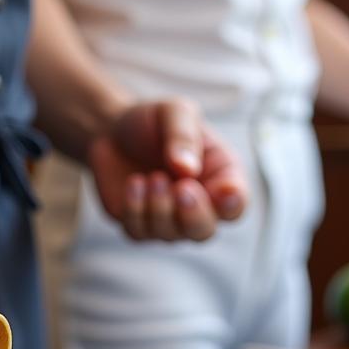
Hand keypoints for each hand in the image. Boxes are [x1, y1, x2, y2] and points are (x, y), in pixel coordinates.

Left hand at [88, 99, 248, 241]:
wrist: (112, 131)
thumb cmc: (153, 122)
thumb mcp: (174, 112)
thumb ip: (183, 136)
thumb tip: (186, 168)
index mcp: (220, 175)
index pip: (236, 203)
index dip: (232, 203)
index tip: (224, 191)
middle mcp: (199, 204)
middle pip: (204, 231)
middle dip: (194, 215)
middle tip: (181, 188)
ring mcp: (169, 220)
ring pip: (171, 235)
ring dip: (160, 207)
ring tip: (152, 176)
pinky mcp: (139, 226)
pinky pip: (140, 232)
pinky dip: (135, 209)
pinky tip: (134, 184)